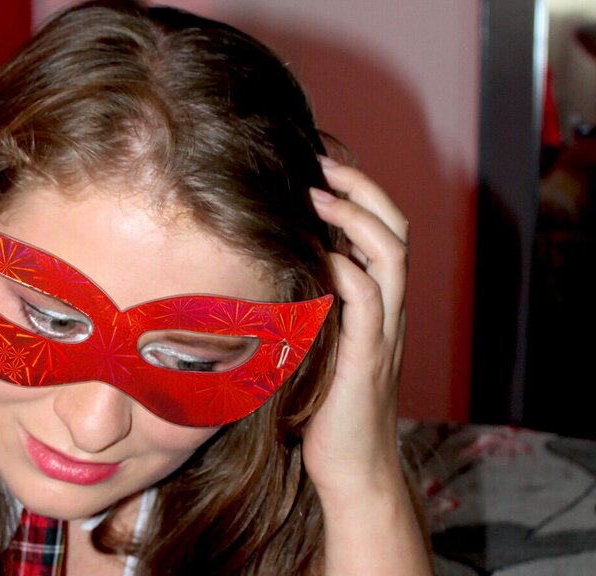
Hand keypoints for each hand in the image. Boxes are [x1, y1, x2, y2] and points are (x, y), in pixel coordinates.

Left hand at [302, 161, 428, 574]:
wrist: (351, 468)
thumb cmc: (322, 406)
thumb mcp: (314, 344)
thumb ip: (304, 306)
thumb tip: (258, 271)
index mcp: (376, 304)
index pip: (383, 231)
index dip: (360, 191)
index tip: (321, 162)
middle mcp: (388, 310)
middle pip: (396, 228)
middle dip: (362, 187)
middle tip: (323, 160)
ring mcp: (382, 332)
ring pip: (391, 255)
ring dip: (356, 217)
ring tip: (318, 193)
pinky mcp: (366, 358)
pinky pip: (367, 301)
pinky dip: (346, 269)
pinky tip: (318, 254)